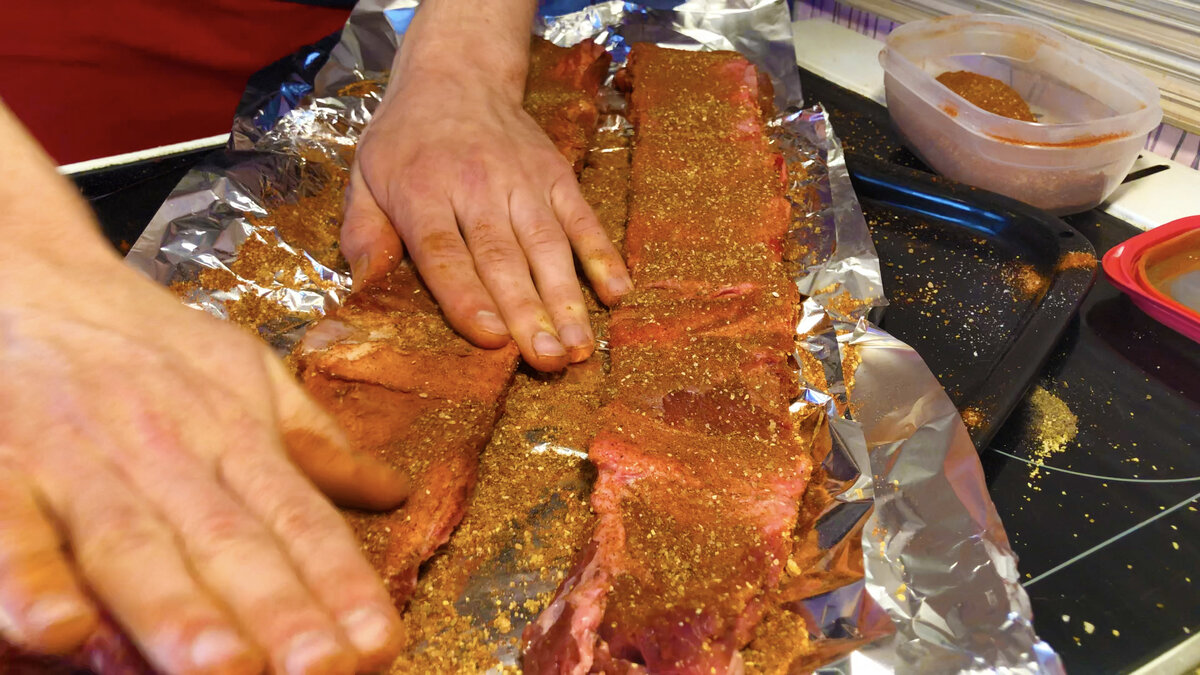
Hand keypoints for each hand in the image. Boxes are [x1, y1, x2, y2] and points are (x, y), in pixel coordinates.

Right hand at [0, 257, 409, 674]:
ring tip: (225, 671)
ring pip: (133, 544)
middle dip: (277, 612)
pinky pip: (12, 526)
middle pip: (227, 542)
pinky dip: (31, 573)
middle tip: (322, 671)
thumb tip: (394, 491)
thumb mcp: (245, 369)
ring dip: (178, 611)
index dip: (341, 582)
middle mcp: (165, 450)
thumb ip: (315, 437)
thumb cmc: (143, 336)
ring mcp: (78, 460)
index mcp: (231, 431)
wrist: (27, 273)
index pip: (298, 518)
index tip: (380, 643)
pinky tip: (58, 628)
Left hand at [339, 2, 630, 372]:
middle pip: (504, 257)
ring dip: (567, 299)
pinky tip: (618, 294)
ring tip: (579, 346)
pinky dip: (603, 256)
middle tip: (548, 361)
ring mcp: (524, 181)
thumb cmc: (406, 139)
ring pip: (548, 245)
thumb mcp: (364, 176)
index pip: (445, 251)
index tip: (490, 337)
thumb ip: (363, 232)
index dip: (467, 296)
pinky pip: (584, 219)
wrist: (458, 72)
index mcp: (422, 192)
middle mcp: (477, 187)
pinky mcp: (558, 176)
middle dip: (528, 312)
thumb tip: (366, 285)